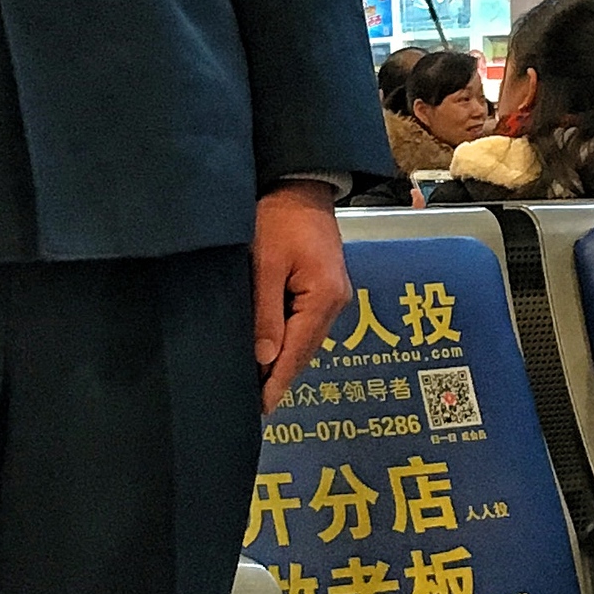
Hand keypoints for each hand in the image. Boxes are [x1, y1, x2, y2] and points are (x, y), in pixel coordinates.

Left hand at [252, 183, 348, 414]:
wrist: (301, 185)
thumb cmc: (279, 218)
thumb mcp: (265, 264)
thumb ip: (265, 313)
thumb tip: (264, 357)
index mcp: (324, 297)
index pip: (297, 351)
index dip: (277, 381)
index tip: (261, 408)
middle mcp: (337, 301)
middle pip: (306, 350)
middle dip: (281, 376)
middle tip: (256, 403)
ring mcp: (336, 294)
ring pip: (308, 339)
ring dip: (286, 359)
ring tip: (261, 383)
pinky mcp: (328, 286)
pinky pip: (309, 323)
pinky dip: (292, 340)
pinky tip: (274, 350)